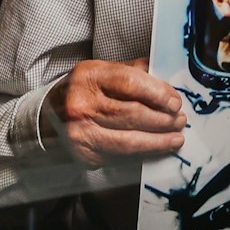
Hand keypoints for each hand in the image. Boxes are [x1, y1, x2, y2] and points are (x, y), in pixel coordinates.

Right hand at [49, 58, 185, 167]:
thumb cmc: (86, 90)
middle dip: (163, 120)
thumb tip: (169, 83)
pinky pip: (121, 157)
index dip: (158, 93)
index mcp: (89, 76)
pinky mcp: (83, 155)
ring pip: (128, 141)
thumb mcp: (105, 71)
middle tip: (180, 121)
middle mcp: (81, 104)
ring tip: (175, 137)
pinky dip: (143, 154)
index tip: (175, 102)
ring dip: (158, 141)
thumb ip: (136, 72)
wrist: (50, 114)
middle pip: (132, 114)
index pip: (130, 82)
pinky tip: (156, 149)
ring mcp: (80, 133)